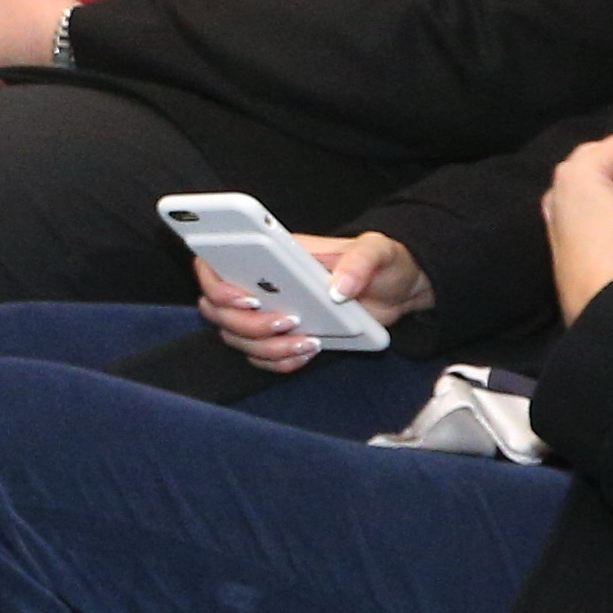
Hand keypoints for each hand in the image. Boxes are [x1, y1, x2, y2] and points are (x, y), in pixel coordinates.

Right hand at [199, 230, 423, 374]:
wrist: (397, 291)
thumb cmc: (380, 261)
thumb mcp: (379, 250)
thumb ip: (360, 262)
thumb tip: (338, 288)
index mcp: (270, 251)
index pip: (215, 263)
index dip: (216, 285)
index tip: (248, 299)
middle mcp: (260, 282)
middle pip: (218, 310)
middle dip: (246, 325)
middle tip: (289, 321)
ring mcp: (267, 311)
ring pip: (236, 338)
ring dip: (266, 347)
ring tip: (308, 341)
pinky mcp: (282, 337)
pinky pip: (261, 358)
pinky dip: (279, 362)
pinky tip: (307, 352)